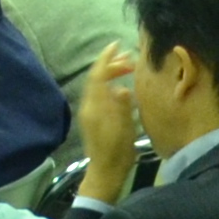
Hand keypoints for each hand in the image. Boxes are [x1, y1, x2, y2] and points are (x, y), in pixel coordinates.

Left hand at [74, 47, 144, 202]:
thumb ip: (122, 107)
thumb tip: (122, 89)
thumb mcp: (124, 129)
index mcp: (95, 106)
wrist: (105, 173)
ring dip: (111, 74)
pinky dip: (111, 85)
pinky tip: (123, 88)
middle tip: (129, 58)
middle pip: (97, 78)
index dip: (106, 59)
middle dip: (111, 65)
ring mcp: (91, 113)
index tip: (116, 45)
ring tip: (127, 68)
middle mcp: (89, 106)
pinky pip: (101, 94)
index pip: (97, 75)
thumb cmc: (117, 152)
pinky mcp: (95, 119)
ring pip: (99, 85)